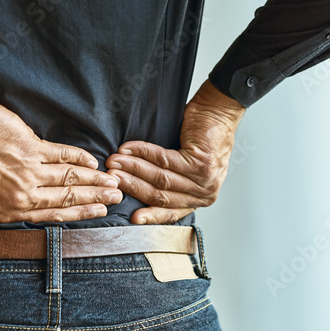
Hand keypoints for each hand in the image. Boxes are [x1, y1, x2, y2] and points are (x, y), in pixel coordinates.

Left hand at [0, 95, 122, 222]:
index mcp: (9, 210)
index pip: (52, 215)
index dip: (79, 214)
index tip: (98, 213)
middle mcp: (23, 194)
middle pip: (68, 197)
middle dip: (96, 198)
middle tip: (117, 197)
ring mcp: (28, 170)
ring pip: (70, 177)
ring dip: (94, 180)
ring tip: (113, 181)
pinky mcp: (29, 147)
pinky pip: (61, 153)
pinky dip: (78, 157)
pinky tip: (92, 160)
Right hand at [105, 79, 245, 223]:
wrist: (219, 111)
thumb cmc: (201, 136)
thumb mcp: (187, 165)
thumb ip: (171, 181)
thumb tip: (136, 187)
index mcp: (200, 198)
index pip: (171, 212)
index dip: (150, 215)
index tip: (132, 219)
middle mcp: (204, 194)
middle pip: (161, 195)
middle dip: (132, 186)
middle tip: (111, 178)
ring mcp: (204, 180)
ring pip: (160, 178)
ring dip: (133, 169)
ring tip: (114, 162)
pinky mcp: (200, 163)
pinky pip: (164, 160)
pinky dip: (142, 153)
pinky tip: (128, 149)